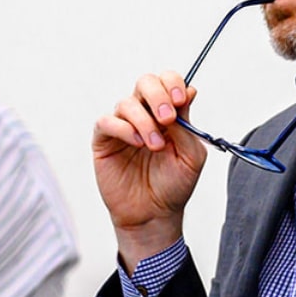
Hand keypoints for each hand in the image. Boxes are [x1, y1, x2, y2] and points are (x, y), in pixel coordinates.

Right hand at [92, 71, 207, 270]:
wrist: (154, 215)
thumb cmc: (173, 186)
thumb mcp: (191, 156)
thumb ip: (187, 125)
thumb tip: (189, 92)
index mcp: (168, 114)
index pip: (167, 82)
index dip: (173, 84)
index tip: (181, 100)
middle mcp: (145, 115)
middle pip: (145, 82)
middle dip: (158, 95)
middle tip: (167, 118)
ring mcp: (123, 126)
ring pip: (126, 103)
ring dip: (144, 121)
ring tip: (154, 146)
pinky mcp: (104, 141)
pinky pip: (106, 122)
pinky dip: (123, 128)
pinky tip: (136, 144)